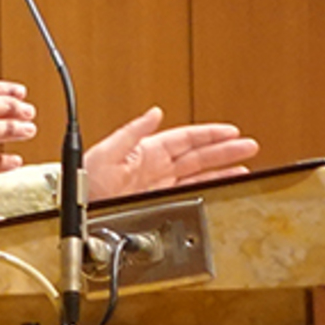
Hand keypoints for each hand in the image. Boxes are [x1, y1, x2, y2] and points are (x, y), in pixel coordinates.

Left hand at [84, 107, 259, 201]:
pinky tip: (222, 186)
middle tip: (249, 146)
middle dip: (224, 151)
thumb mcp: (105, 151)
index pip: (185, 139)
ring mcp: (158, 186)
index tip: (231, 131)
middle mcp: (155, 168)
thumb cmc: (83, 181)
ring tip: (243, 167)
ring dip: (221, 170)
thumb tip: (154, 113)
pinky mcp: (156, 203)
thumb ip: (132, 132)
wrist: (75, 211)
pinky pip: (189, 193)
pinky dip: (208, 189)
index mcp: (146, 152)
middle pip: (198, 156)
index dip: (209, 134)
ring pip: (198, 175)